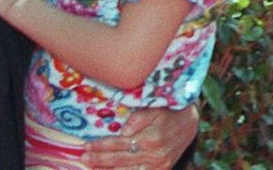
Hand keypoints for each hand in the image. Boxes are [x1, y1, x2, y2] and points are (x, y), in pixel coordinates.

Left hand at [83, 105, 198, 168]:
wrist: (189, 123)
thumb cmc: (167, 112)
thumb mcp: (153, 109)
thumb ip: (137, 119)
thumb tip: (122, 131)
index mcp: (151, 139)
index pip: (120, 144)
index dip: (102, 146)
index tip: (86, 146)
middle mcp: (155, 156)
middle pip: (121, 160)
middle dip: (100, 160)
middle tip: (83, 158)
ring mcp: (159, 166)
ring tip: (91, 168)